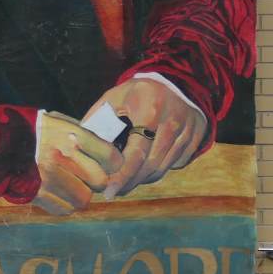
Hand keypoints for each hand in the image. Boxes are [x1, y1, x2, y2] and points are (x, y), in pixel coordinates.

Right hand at [34, 112, 121, 214]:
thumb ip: (83, 134)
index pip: (110, 157)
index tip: (109, 163)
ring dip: (80, 194)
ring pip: (83, 199)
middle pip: (100, 181)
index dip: (114, 163)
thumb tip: (108, 149)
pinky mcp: (37, 194)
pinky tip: (56, 192)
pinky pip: (64, 209)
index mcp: (71, 136)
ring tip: (70, 184)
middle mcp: (62, 157)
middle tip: (87, 175)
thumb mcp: (57, 121)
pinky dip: (64, 204)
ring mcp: (49, 178)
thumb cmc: (30, 130)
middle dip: (96, 180)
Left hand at [86, 79, 208, 198]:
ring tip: (126, 180)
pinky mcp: (196, 139)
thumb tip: (77, 148)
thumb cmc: (137, 94)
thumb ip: (97, 122)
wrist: (177, 83)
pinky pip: (174, 164)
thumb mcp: (114, 99)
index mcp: (150, 108)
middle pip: (152, 165)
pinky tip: (145, 166)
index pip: (137, 151)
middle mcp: (173, 120)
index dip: (123, 174)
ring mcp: (188, 131)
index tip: (110, 190)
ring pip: (163, 168)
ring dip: (143, 179)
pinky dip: (158, 170)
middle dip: (131, 182)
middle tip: (113, 191)